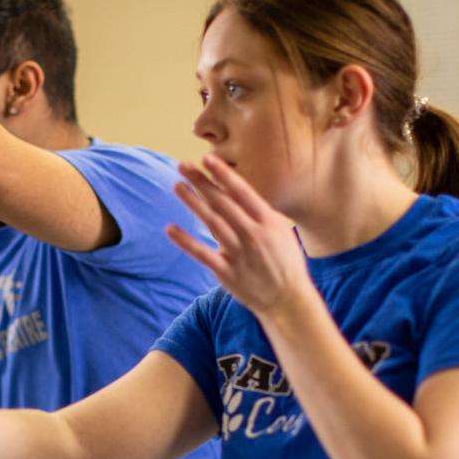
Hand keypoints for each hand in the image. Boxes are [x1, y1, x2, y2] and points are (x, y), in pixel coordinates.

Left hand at [166, 155, 315, 318]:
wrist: (288, 300)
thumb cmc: (285, 261)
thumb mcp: (281, 230)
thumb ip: (260, 212)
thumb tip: (239, 190)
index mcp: (268, 222)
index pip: (242, 192)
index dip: (223, 174)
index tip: (207, 158)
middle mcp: (253, 235)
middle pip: (222, 203)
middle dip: (202, 182)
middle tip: (183, 165)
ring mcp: (239, 254)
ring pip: (211, 223)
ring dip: (192, 203)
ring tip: (177, 185)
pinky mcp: (226, 272)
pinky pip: (202, 254)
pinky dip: (185, 241)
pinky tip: (170, 228)